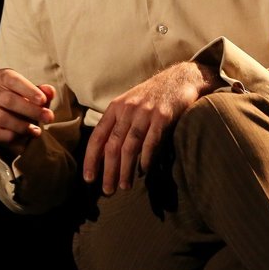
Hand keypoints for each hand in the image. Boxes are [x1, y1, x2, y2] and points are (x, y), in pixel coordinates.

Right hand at [0, 68, 54, 156]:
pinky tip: (24, 137)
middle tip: (48, 117)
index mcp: (1, 77)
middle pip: (8, 100)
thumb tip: (50, 91)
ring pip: (1, 118)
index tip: (43, 100)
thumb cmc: (26, 99)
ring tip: (37, 131)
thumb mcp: (36, 94)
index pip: (12, 80)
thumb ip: (43, 92)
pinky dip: (10, 136)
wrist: (13, 116)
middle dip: (30, 110)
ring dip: (22, 125)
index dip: (28, 90)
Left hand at [83, 62, 218, 194]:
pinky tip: (143, 171)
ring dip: (126, 169)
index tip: (89, 178)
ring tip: (124, 186)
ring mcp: (145, 112)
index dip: (91, 158)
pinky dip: (146, 159)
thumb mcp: (129, 104)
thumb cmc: (152, 96)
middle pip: (113, 145)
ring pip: (130, 146)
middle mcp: (127, 109)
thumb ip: (118, 124)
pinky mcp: (163, 116)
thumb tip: (105, 153)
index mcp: (115, 108)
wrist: (179, 79)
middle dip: (108, 170)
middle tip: (108, 191)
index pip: (98, 136)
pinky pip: (151, 142)